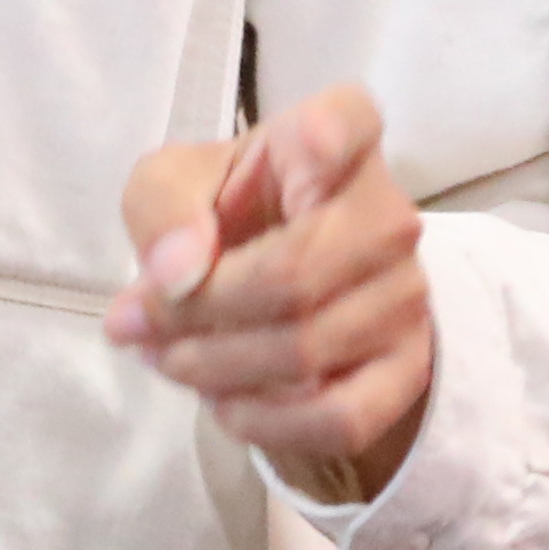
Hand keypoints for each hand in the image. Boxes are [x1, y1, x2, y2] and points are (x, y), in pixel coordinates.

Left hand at [107, 85, 432, 506]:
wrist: (279, 274)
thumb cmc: (226, 210)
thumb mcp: (171, 186)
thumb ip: (163, 208)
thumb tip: (178, 275)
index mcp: (340, 136)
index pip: (345, 125)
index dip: (318, 146)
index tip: (272, 177)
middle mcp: (390, 213)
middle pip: (295, 275)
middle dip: (197, 312)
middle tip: (141, 325)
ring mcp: (408, 295)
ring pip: (308, 349)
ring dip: (216, 369)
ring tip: (169, 360)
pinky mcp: (406, 369)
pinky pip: (341, 417)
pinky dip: (267, 424)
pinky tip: (225, 405)